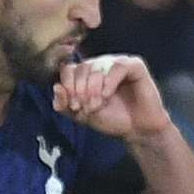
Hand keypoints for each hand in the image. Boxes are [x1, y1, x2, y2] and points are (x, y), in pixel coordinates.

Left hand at [55, 53, 172, 142]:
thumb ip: (64, 105)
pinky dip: (109, 81)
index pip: (68, 69)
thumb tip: (56, 88)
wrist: (137, 130)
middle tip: (87, 108)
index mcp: (86, 74)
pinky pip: (117, 66)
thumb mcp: (81, 116)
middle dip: (80, 91)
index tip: (73, 106)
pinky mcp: (134, 66)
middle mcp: (100, 65)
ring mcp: (116, 63)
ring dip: (93, 88)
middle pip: (81, 67)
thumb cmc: (112, 119)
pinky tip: (107, 95)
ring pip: (97, 66)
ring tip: (97, 105)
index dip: (68, 87)